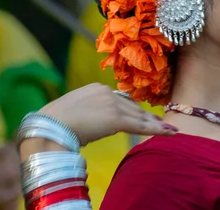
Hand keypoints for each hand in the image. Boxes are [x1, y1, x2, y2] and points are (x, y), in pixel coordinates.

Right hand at [38, 83, 177, 146]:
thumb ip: (88, 109)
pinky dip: (157, 130)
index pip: (120, 99)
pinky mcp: (116, 119)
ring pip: (139, 117)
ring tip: (170, 129)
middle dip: (146, 116)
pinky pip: (141, 126)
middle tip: (160, 122)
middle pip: (132, 107)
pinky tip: (169, 133)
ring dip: (156, 124)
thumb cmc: (54, 122)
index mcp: (96, 87)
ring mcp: (113, 105)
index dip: (132, 109)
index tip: (142, 114)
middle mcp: (107, 92)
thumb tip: (94, 120)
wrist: (49, 126)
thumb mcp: (73, 109)